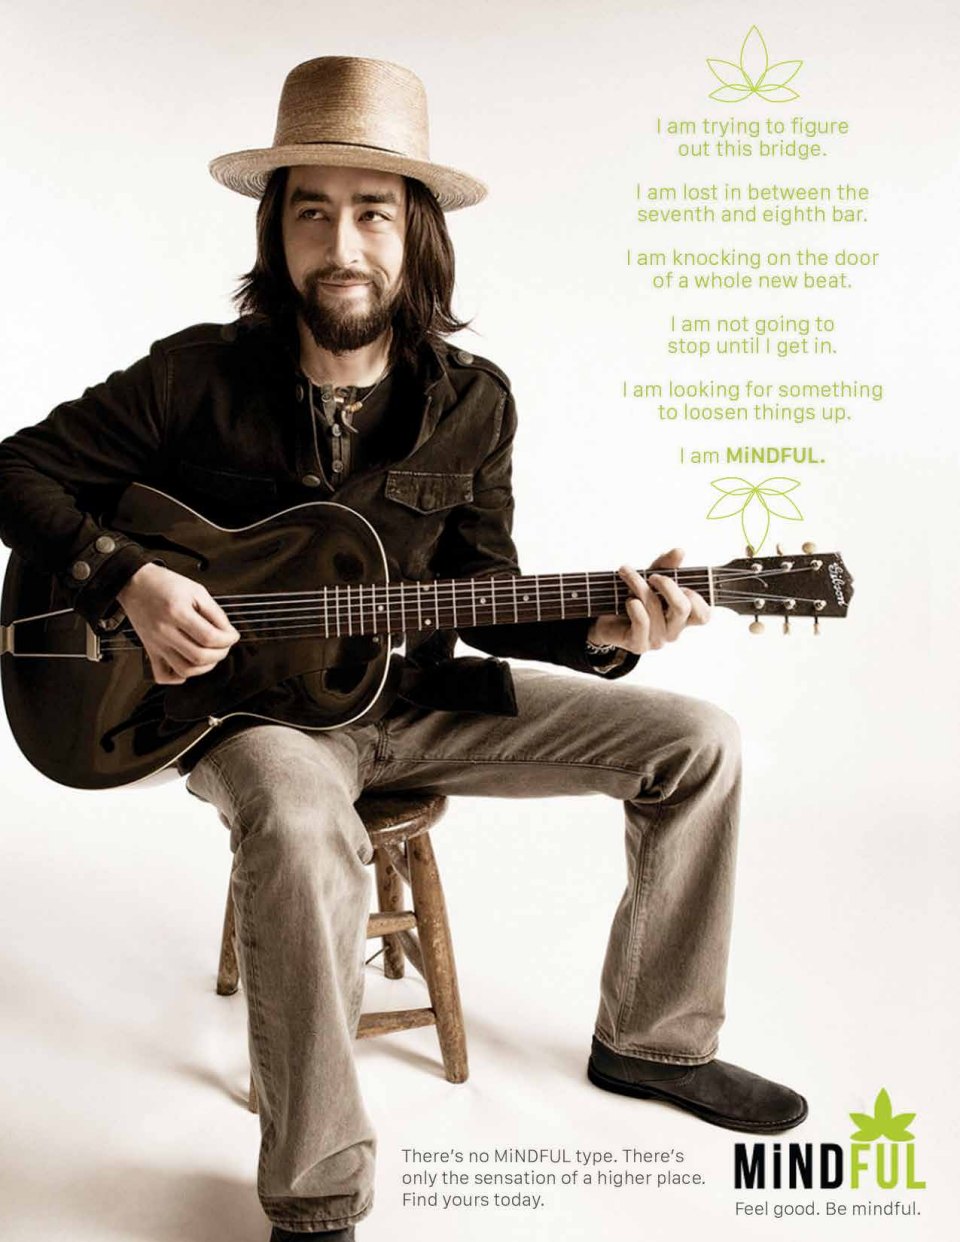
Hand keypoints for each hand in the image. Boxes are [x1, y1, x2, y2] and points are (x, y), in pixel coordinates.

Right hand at [117, 563, 239, 684]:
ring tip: (210, 655)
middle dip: (220, 653)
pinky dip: (178, 677)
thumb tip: (228, 632)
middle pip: (199, 656)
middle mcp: (165, 631)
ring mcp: (156, 644)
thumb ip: (215, 612)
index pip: (209, 637)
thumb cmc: (163, 584)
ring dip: (204, 667)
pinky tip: (188, 666)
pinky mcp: (150, 650)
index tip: (233, 636)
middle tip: (224, 645)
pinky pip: (162, 675)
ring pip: (185, 670)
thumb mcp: (196, 590)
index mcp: (177, 612)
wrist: (135, 584)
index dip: (227, 639)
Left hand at [586, 548, 709, 654]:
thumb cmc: (633, 597)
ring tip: (627, 575)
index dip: (696, 597)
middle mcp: (673, 631)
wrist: (604, 619)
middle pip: (683, 608)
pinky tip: (628, 600)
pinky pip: (642, 622)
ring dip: (639, 586)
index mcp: (682, 618)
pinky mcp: (639, 644)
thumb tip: (679, 551)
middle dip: (667, 585)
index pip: (703, 615)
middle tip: (652, 576)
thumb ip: (666, 565)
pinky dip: (634, 605)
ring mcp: (657, 640)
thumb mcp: (650, 577)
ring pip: (655, 608)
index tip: (680, 582)